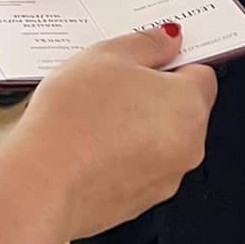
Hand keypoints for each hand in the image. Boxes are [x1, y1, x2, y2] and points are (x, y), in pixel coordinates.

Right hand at [11, 24, 215, 240]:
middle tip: (113, 82)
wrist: (43, 184)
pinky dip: (122, 153)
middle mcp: (188, 146)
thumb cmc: (73, 122)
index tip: (150, 56)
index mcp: (189, 105)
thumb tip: (167, 41)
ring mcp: (165, 179)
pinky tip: (90, 142)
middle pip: (182, 107)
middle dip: (153, 93)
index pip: (201, 72)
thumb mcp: (108, 55)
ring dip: (137, 125)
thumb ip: (148, 43)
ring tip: (94, 114)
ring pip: (159, 139)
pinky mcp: (139, 202)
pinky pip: (139, 166)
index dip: (174, 60)